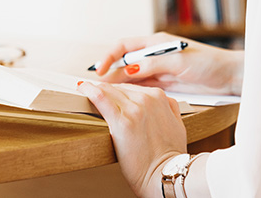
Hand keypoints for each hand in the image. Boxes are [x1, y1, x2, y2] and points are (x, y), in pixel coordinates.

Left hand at [78, 79, 186, 197]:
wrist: (164, 174)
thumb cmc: (169, 155)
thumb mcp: (177, 124)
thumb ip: (169, 107)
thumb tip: (162, 101)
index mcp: (159, 97)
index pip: (131, 87)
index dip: (117, 91)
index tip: (108, 94)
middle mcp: (147, 99)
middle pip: (118, 88)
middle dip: (106, 91)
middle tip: (93, 94)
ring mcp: (134, 109)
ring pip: (108, 90)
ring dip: (94, 89)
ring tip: (85, 91)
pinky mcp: (122, 121)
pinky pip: (100, 98)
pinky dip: (89, 90)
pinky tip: (82, 89)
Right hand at [90, 32, 243, 94]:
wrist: (229, 76)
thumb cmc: (209, 63)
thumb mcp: (179, 62)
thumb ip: (154, 64)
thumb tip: (130, 68)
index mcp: (156, 43)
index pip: (125, 46)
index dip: (109, 56)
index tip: (99, 70)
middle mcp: (154, 54)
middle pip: (126, 62)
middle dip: (111, 73)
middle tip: (98, 87)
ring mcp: (159, 69)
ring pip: (132, 76)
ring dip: (120, 84)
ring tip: (106, 95)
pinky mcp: (165, 83)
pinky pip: (142, 86)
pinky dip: (132, 91)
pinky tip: (125, 99)